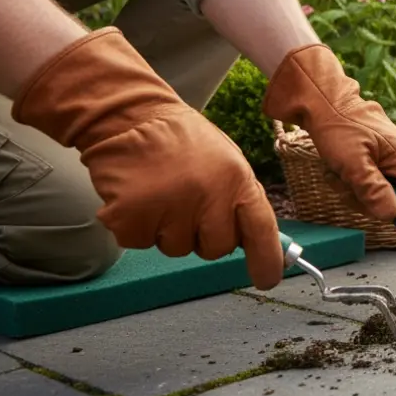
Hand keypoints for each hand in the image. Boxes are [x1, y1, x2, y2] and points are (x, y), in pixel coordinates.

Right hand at [10, 28, 284, 288]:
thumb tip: (256, 244)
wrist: (129, 116)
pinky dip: (136, 227)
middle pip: (216, 249)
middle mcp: (208, 195)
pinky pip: (141, 243)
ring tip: (161, 191)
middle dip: (203, 236)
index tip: (266, 279)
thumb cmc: (182, 142)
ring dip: (167, 230)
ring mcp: (168, 207)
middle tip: (187, 203)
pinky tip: (137, 196)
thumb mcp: (226, 161)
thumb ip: (240, 199)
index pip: (261, 228)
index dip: (267, 259)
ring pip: (176, 249)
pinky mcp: (131, 216)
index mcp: (237, 178)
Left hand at [261, 44, 395, 247]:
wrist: (322, 99)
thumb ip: (373, 191)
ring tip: (339, 174)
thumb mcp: (352, 163)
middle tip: (349, 189)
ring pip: (378, 195)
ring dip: (354, 192)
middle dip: (369, 202)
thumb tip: (391, 216)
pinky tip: (337, 168)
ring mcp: (389, 160)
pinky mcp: (374, 159)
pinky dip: (350, 182)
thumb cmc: (339, 127)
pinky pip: (366, 183)